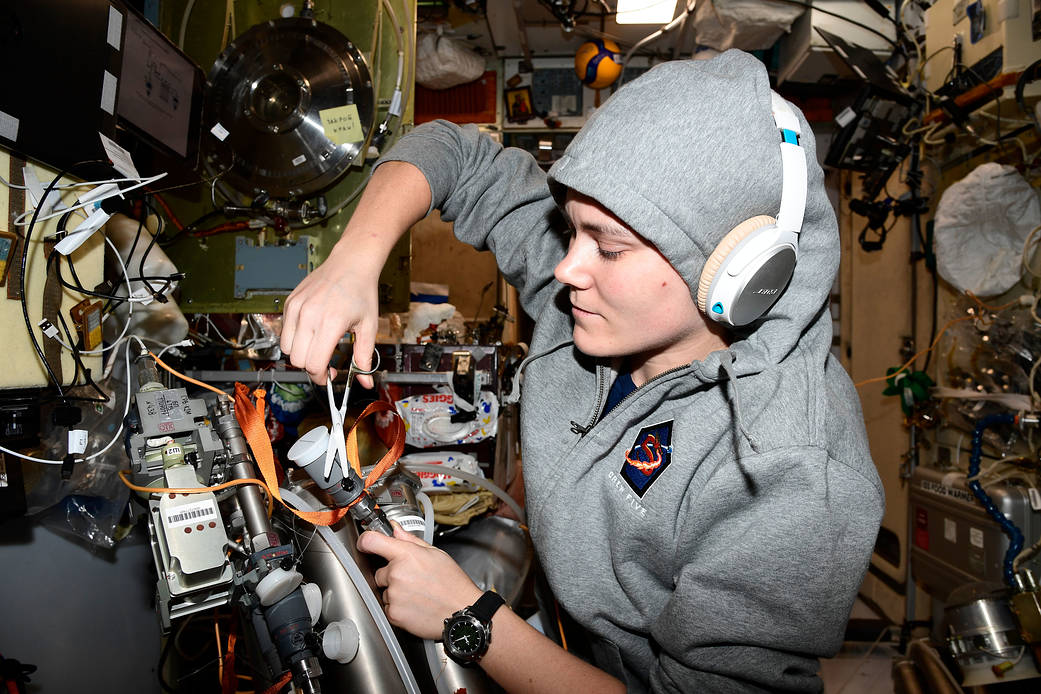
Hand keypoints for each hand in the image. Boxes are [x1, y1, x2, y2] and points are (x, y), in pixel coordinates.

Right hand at [279, 161, 431, 385]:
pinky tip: (312, 331)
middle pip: (298, 360)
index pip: (314, 364)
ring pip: (287, 348)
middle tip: (326, 363)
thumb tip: (366, 382)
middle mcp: (309, 316)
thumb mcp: (368, 327)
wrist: (351, 263)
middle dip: (312, 367)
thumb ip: (364, 357)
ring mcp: (296, 308)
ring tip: (318, 347)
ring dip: (301, 354)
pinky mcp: (289, 302)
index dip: (321, 377)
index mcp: (330, 323)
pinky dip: (295, 339)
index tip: (330, 376)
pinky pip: (285, 332)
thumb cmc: (362, 292)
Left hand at [357, 524, 482, 639]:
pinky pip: (388, 607)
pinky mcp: (393, 613)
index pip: (372, 541)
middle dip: (392, 575)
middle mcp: (396, 574)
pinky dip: (398, 607)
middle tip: (413, 579)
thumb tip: (395, 529)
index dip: (366, 541)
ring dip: (396, 592)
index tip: (365, 543)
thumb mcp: (435, 554)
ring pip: (385, 591)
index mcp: (406, 555)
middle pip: (380, 571)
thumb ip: (410, 540)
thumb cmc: (452, 583)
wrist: (461, 611)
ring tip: (417, 593)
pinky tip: (415, 604)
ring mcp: (394, 594)